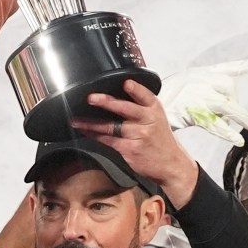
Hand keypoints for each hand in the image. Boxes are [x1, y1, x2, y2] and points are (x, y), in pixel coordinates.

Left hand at [69, 80, 199, 207]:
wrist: (171, 164)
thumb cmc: (160, 138)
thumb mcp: (158, 117)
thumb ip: (141, 104)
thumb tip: (119, 90)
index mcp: (154, 110)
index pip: (145, 96)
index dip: (136, 89)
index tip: (126, 83)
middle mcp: (147, 121)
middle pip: (125, 109)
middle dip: (107, 102)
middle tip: (91, 98)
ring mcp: (138, 136)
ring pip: (111, 126)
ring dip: (91, 122)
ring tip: (76, 119)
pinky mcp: (130, 149)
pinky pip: (108, 140)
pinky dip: (95, 135)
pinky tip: (85, 131)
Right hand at [158, 58, 247, 147]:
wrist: (140, 106)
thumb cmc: (162, 98)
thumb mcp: (182, 84)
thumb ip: (200, 86)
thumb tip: (220, 95)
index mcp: (199, 73)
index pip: (227, 67)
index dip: (246, 65)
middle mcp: (200, 81)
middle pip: (230, 88)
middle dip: (238, 103)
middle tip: (245, 118)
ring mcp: (197, 96)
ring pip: (227, 106)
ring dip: (241, 116)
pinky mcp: (193, 112)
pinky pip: (215, 123)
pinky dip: (227, 132)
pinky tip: (236, 139)